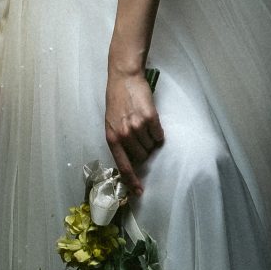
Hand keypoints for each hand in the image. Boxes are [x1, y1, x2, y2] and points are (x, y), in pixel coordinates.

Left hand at [104, 63, 162, 199]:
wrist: (124, 78)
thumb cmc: (117, 100)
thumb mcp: (111, 123)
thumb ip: (120, 141)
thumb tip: (133, 159)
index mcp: (112, 138)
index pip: (123, 166)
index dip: (132, 181)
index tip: (139, 192)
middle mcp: (124, 135)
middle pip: (142, 157)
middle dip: (144, 151)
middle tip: (140, 136)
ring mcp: (138, 127)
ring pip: (151, 146)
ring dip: (150, 140)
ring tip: (144, 125)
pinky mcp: (150, 118)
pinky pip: (159, 135)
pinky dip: (158, 132)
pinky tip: (151, 121)